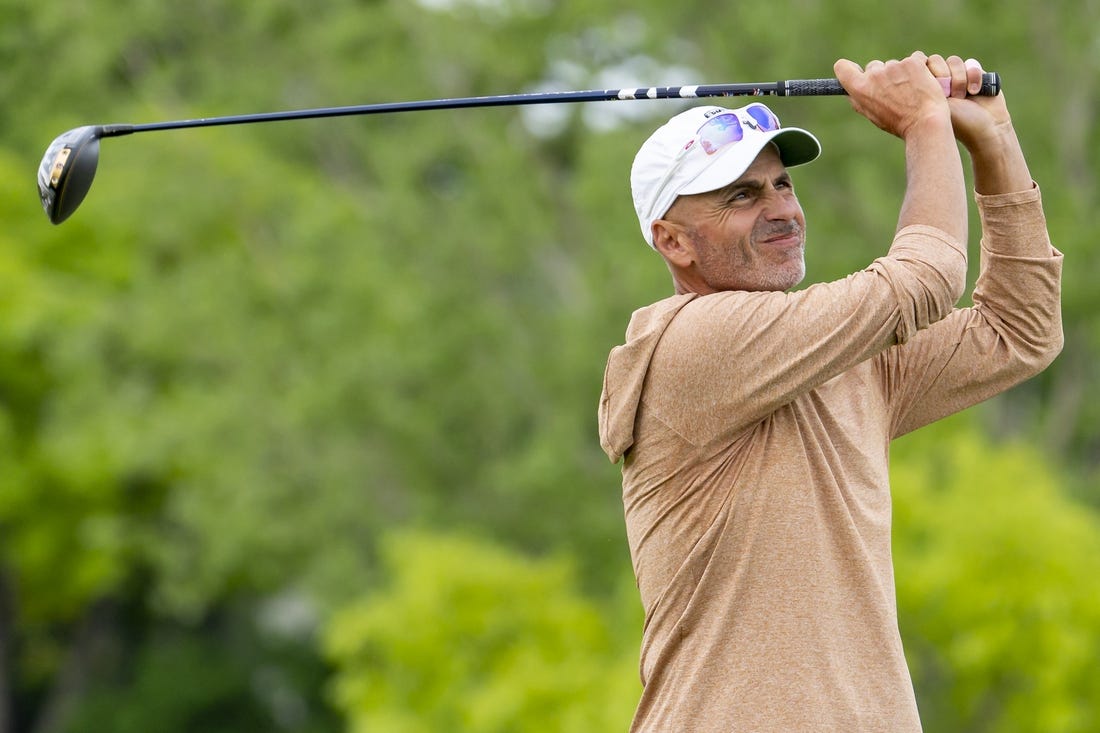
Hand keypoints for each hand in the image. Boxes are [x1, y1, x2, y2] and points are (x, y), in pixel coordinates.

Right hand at [834, 51, 949, 138]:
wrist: (925, 122)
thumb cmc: (899, 122)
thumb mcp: (873, 115)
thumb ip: (859, 100)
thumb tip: (850, 91)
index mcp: (860, 89)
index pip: (842, 68)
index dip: (849, 68)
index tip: (855, 71)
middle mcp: (874, 75)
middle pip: (874, 66)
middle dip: (882, 75)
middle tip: (895, 92)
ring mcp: (894, 66)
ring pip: (895, 64)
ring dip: (902, 73)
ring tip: (912, 91)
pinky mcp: (912, 62)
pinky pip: (915, 58)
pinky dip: (919, 68)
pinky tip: (923, 82)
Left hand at [924, 54, 1014, 154]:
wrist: (985, 128)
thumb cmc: (956, 122)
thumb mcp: (934, 106)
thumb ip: (924, 87)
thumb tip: (912, 67)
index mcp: (926, 89)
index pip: (920, 67)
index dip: (927, 74)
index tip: (932, 91)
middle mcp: (940, 81)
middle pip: (936, 60)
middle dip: (944, 77)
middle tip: (949, 95)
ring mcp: (958, 77)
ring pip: (954, 61)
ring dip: (959, 78)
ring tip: (963, 96)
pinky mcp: (975, 74)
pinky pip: (971, 64)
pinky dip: (974, 76)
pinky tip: (975, 91)